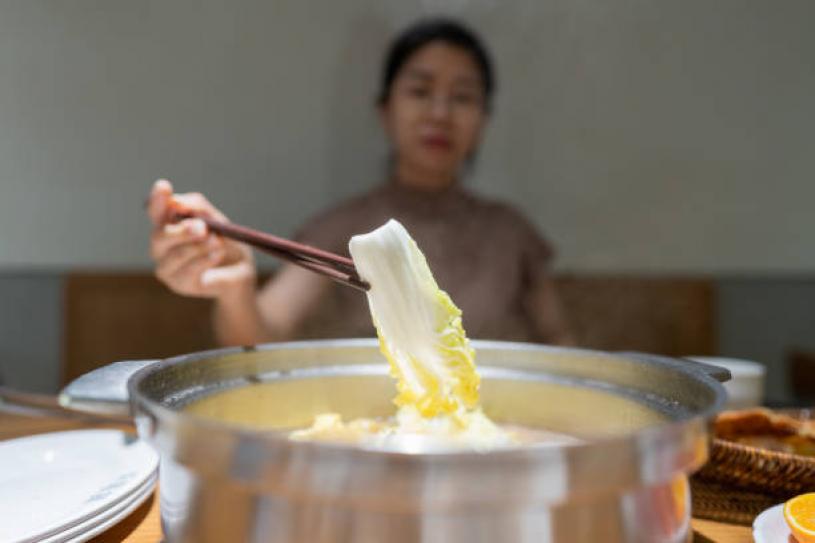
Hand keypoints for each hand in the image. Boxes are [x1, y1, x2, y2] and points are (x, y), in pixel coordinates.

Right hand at [147, 179, 255, 298]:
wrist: (240, 270)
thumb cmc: (225, 242)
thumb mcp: (217, 220)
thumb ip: (199, 208)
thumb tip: (177, 203)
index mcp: (168, 225)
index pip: (156, 211)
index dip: (157, 199)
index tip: (164, 186)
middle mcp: (162, 247)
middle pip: (159, 236)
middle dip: (182, 231)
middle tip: (202, 228)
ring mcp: (168, 267)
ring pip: (173, 256)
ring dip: (197, 247)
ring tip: (217, 242)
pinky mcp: (180, 285)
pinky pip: (186, 272)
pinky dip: (203, 261)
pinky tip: (216, 254)